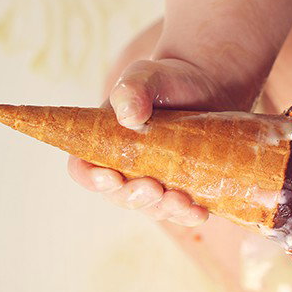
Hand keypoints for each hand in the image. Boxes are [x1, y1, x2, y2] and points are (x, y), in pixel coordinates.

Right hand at [68, 56, 242, 225]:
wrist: (207, 88)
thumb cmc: (166, 81)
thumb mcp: (146, 76)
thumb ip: (132, 89)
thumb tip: (129, 116)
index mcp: (103, 144)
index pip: (84, 169)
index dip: (91, 178)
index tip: (109, 177)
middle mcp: (126, 169)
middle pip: (119, 196)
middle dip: (134, 197)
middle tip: (153, 188)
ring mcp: (156, 183)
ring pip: (152, 208)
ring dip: (164, 210)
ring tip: (181, 201)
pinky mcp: (184, 189)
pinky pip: (182, 211)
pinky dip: (189, 215)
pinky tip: (200, 211)